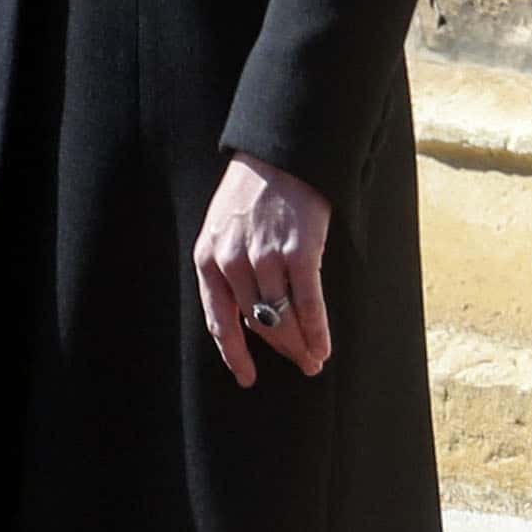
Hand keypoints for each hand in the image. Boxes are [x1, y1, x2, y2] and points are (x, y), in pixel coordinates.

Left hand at [196, 156, 331, 385]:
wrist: (280, 154)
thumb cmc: (251, 193)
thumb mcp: (222, 230)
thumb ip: (228, 270)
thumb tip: (249, 318)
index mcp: (208, 259)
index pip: (220, 322)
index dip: (234, 355)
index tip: (247, 377)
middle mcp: (233, 262)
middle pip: (258, 324)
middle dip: (280, 349)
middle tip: (300, 365)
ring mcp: (266, 258)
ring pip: (282, 318)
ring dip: (300, 345)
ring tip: (314, 360)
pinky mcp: (300, 252)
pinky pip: (308, 303)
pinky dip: (317, 330)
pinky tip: (323, 348)